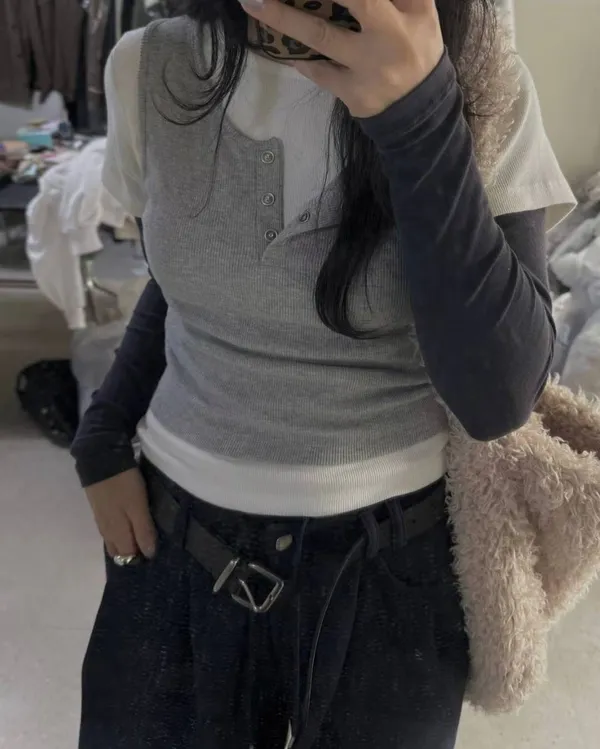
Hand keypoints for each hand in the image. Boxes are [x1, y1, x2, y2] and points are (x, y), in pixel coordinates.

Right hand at [85, 468, 156, 559]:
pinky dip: (118, 532)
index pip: (127, 556)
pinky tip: (124, 527)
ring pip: (112, 540)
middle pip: (118, 551)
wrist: (100, 460)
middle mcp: (106, 530)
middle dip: (131, 554)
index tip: (152, 555)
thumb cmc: (124, 485)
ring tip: (138, 540)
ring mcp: (100, 519)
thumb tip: (148, 554)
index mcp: (116, 532)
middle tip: (147, 547)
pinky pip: (108, 529)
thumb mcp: (138, 507)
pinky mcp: (98, 508)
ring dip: (123, 543)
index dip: (139, 558)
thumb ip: (143, 530)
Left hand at [242, 0, 443, 117]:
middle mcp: (390, 36)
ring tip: (253, 2)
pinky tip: (278, 44)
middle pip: (353, 0)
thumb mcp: (419, 13)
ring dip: (283, 18)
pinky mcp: (352, 93)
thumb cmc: (416, 49)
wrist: (419, 110)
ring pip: (321, 36)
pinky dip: (298, 57)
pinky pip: (318, 71)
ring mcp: (368, 68)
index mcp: (408, 12)